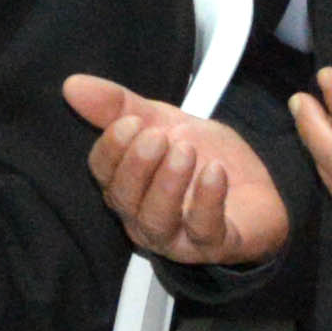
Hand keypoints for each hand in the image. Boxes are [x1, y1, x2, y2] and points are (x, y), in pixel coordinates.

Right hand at [66, 70, 286, 263]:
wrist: (259, 189)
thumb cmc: (203, 159)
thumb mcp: (164, 122)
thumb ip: (120, 106)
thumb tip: (72, 84)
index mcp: (127, 186)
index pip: (102, 173)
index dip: (112, 148)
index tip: (132, 121)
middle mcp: (142, 217)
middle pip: (123, 199)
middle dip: (137, 165)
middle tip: (159, 136)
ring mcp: (176, 237)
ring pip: (156, 220)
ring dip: (167, 184)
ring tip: (186, 151)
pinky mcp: (214, 246)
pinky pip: (203, 230)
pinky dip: (207, 200)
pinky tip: (216, 171)